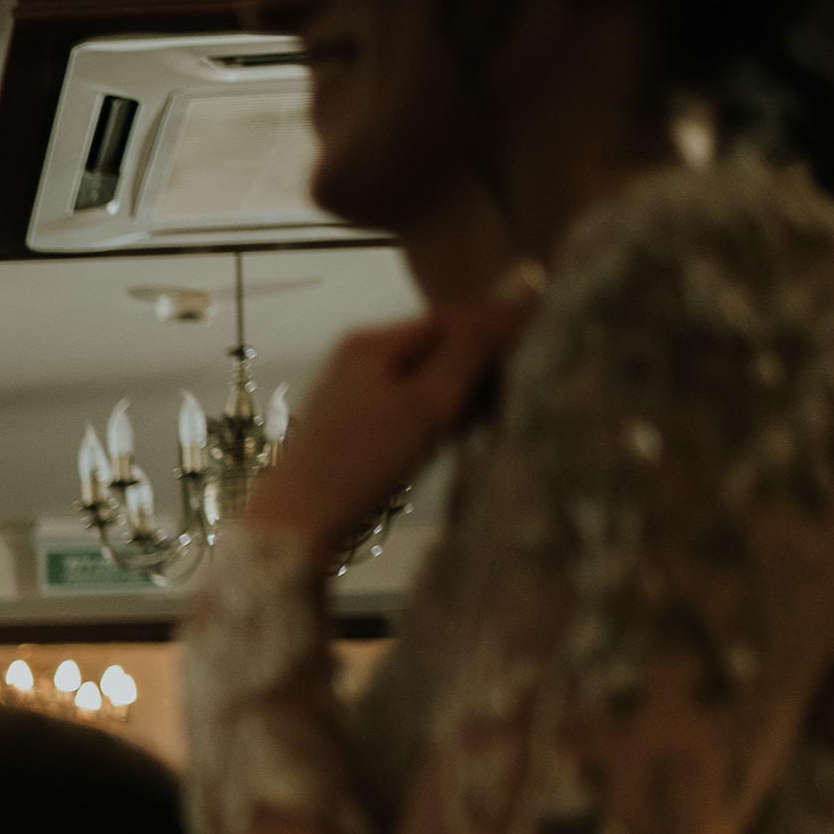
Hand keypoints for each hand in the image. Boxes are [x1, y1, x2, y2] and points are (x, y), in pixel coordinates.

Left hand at [248, 302, 525, 567]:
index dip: (497, 326)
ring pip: (422, 382)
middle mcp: (356, 361)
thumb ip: (469, 354)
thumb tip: (507, 307)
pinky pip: (405, 410)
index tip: (539, 338)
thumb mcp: (426, 403)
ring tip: (495, 412)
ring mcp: (349, 396)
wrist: (294, 526)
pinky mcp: (348, 431)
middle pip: (435, 348)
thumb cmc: (358, 463)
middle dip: (480, 362)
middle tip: (523, 380)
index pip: (450, 318)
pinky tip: (455, 436)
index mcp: (372, 342)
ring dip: (462, 393)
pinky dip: (436, 417)